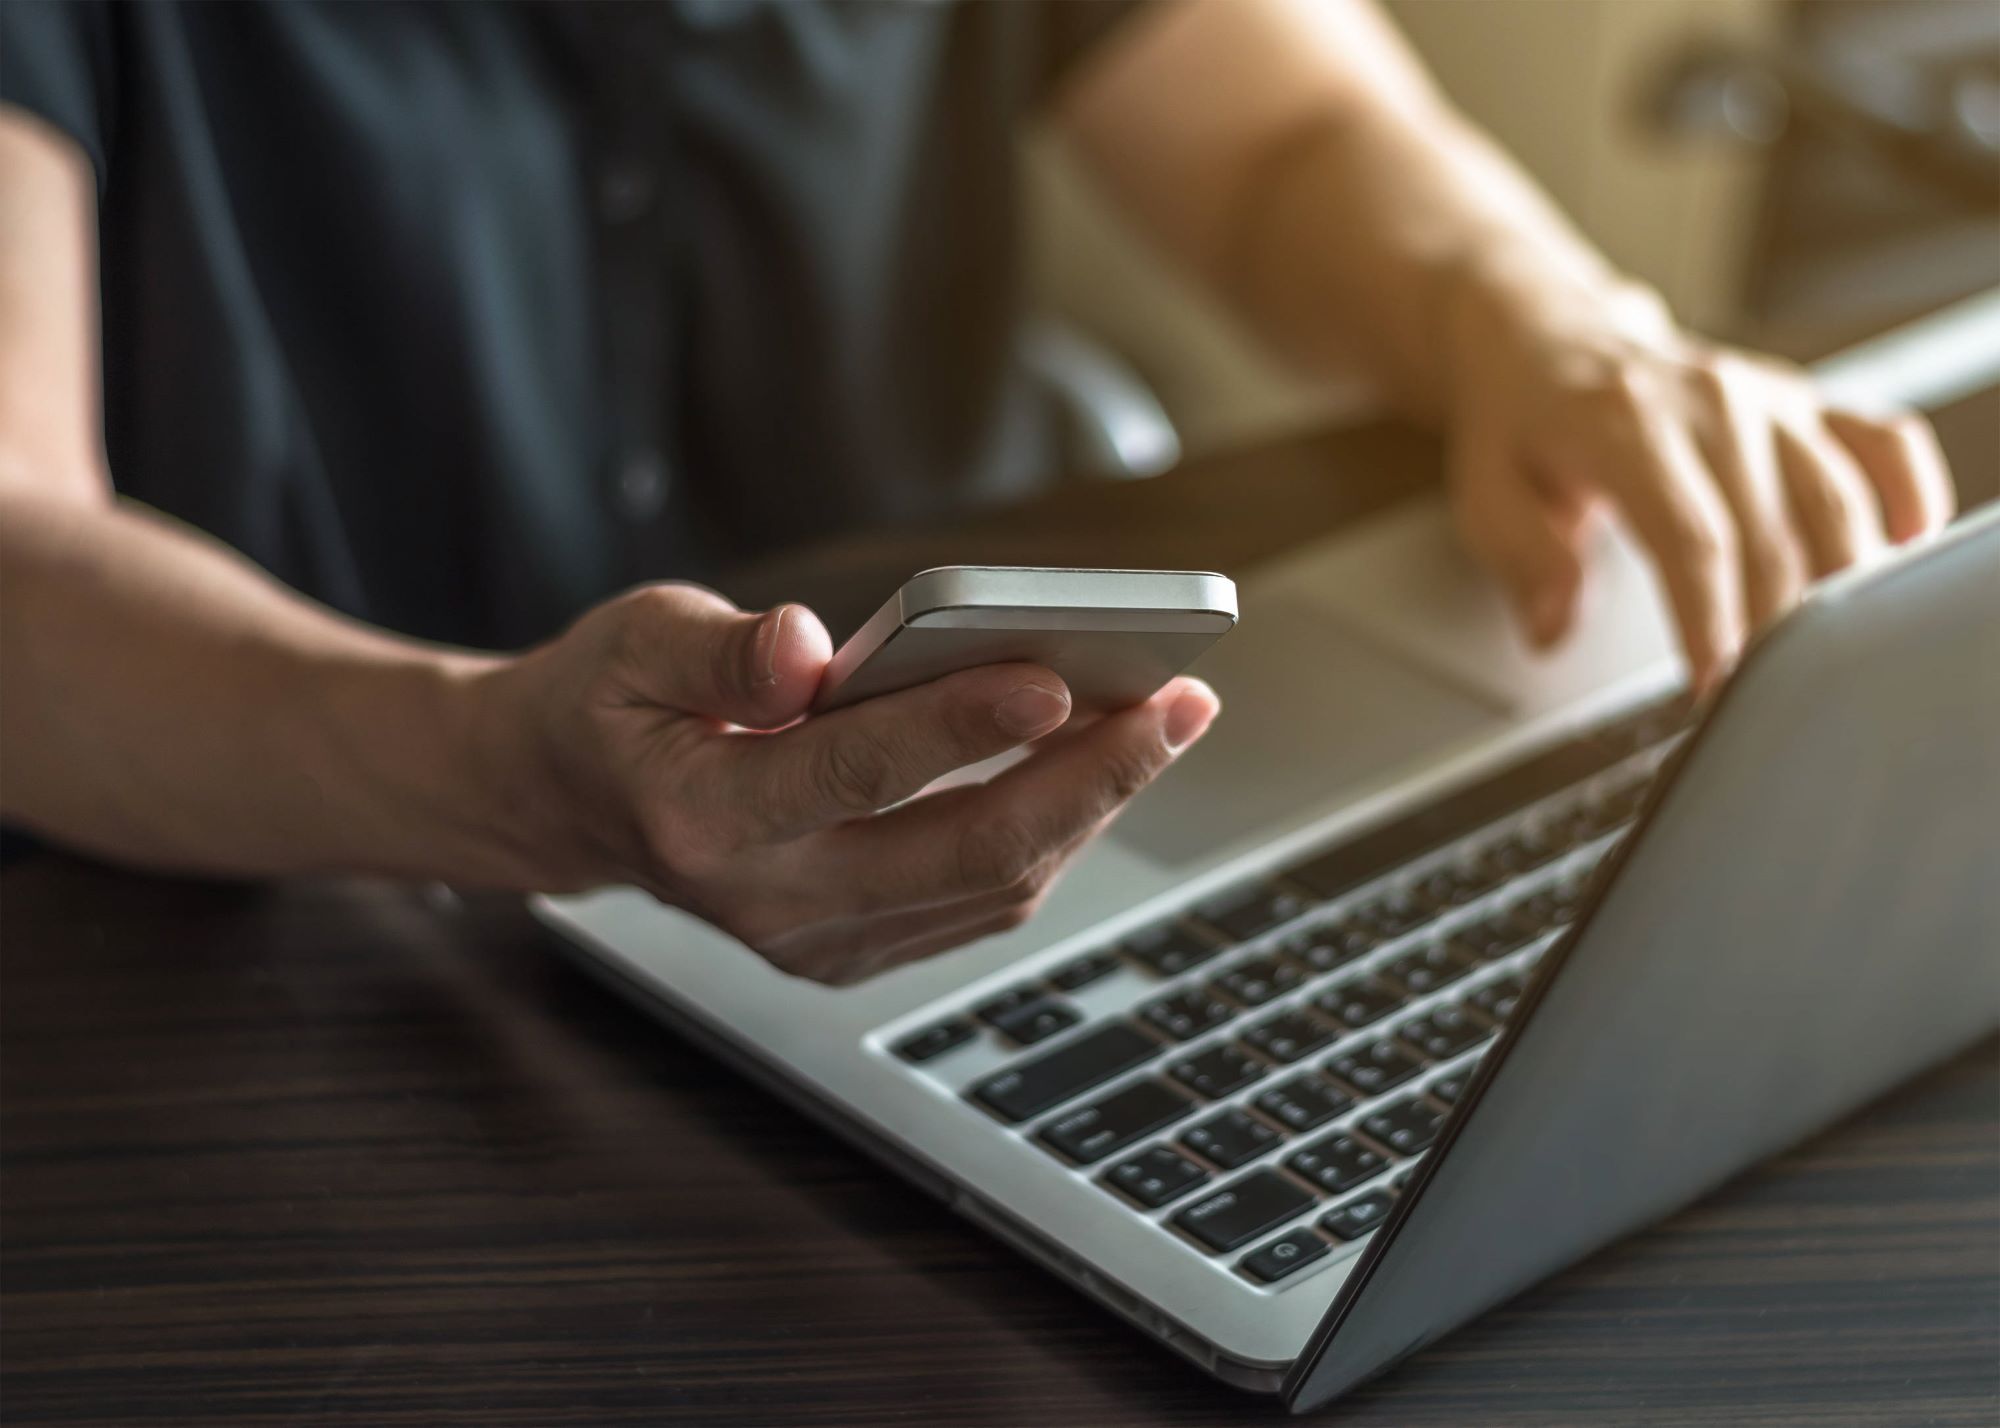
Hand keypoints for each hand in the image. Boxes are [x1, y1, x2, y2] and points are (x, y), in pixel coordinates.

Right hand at [481, 584, 1218, 983]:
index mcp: (703, 816)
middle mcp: (768, 900)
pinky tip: (1096, 765)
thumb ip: (720, 650)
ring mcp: (818, 941)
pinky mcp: (855, 949)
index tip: (1057, 674)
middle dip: (1086, 779)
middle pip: (961, 853)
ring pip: (991, 889)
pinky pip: (979, 904)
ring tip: (1164, 719)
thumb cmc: (608, 705)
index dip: (958, 726)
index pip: (853, 771)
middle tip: (1176, 703)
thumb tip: (808, 648)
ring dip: (1090, 806)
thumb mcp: (633, 640)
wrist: (567, 804)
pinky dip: (1052, 835)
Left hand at [1442, 269, 1954, 688]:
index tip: (1714, 685)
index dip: (1711, 619)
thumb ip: (1524, 560)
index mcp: (1624, 422)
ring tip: (1822, 660)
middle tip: (1757, 700)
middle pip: (1768, 533)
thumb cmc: (1520, 422)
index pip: (1690, 537)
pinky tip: (1904, 547)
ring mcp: (1764, 399)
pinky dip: (1907, 493)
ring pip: (1834, 498)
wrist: (1546, 336)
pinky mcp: (1801, 401)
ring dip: (1837, 585)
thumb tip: (1553, 627)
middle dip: (1768, 629)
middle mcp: (1708, 401)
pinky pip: (1880, 441)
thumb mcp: (1485, 491)